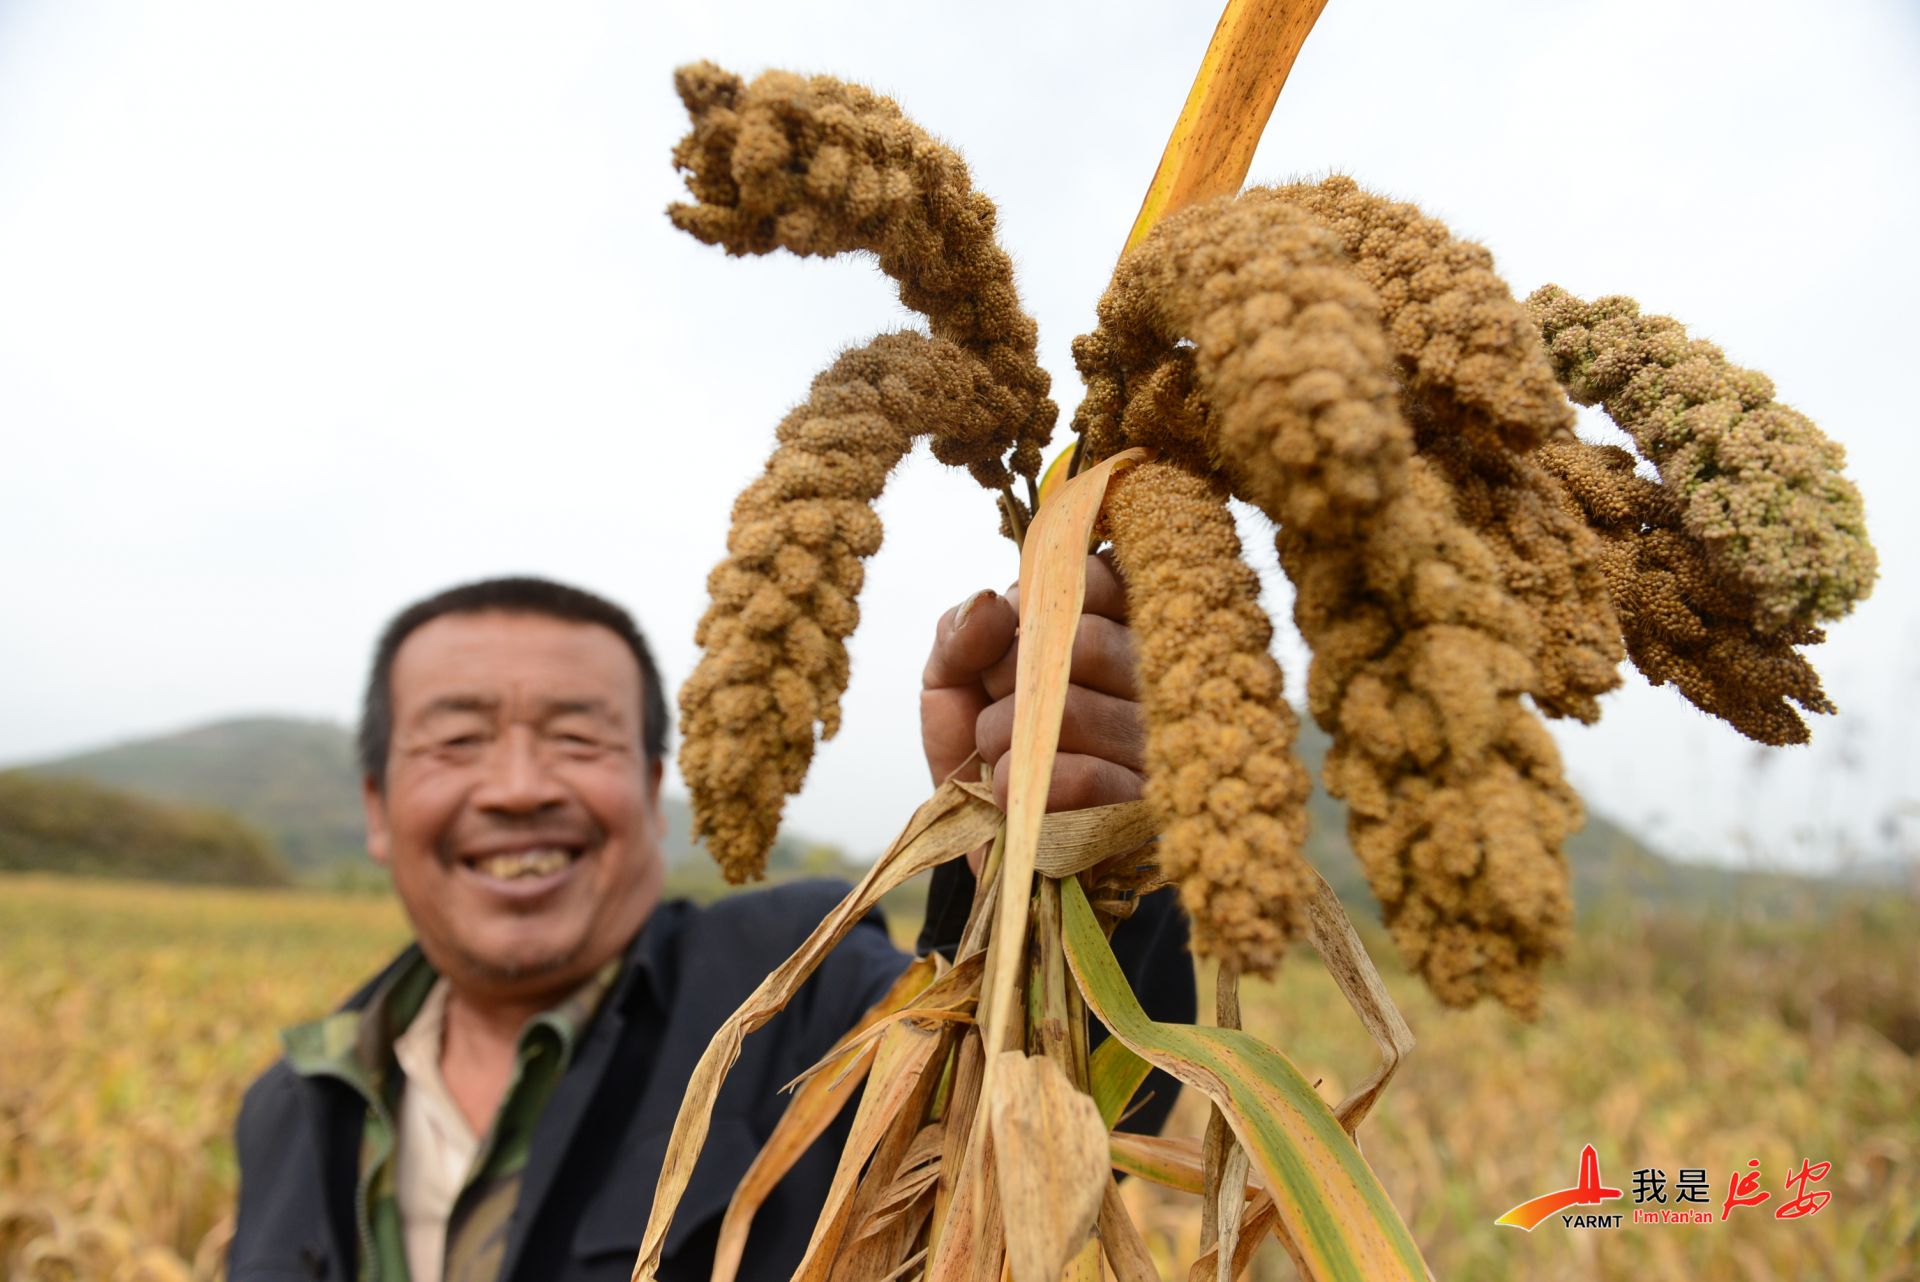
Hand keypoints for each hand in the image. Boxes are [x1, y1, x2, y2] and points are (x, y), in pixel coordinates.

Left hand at [920, 553, 1144, 813]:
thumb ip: (960, 635)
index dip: (1043, 605)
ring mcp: (1157, 746)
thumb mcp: (953, 683)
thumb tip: (992, 603)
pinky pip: (1086, 776)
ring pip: (1074, 710)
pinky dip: (1024, 784)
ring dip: (1004, 739)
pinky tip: (1007, 796)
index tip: (1015, 639)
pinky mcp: (1146, 810)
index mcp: (1117, 632)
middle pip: (1083, 642)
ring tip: (998, 761)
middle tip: (998, 709)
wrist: (986, 848)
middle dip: (1010, 678)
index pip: (1102, 579)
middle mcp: (1152, 680)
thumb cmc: (979, 751)